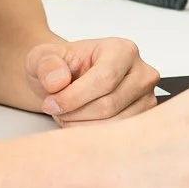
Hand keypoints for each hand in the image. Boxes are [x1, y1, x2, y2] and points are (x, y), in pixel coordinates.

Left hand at [24, 36, 160, 122]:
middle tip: (57, 109)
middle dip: (75, 113)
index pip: (104, 79)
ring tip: (69, 113)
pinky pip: (117, 138)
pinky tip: (80, 122)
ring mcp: (146, 99)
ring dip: (81, 126)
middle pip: (109, 105)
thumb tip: (57, 81)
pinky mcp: (143, 121)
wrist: (66, 82)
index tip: (51, 104)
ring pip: (113, 125)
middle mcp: (141, 73)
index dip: (74, 97)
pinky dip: (92, 135)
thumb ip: (46, 64)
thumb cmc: (61, 68)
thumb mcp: (42, 58)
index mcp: (122, 50)